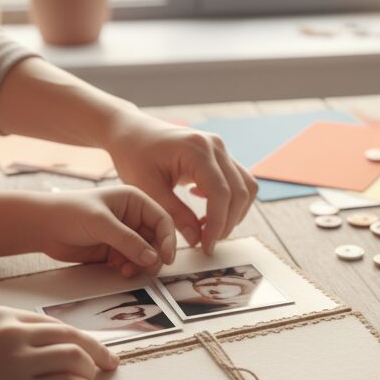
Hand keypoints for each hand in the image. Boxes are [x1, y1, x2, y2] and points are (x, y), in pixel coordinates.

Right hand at [0, 307, 117, 379]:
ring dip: (89, 371)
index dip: (77, 336)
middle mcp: (14, 333)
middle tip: (110, 362)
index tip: (90, 347)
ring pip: (75, 357)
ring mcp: (20, 362)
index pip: (53, 323)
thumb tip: (39, 350)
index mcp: (1, 316)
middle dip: (96, 349)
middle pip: (72, 335)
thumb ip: (4, 338)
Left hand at [35, 186, 176, 276]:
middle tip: (149, 270)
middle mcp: (132, 217)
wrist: (42, 226)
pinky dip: (128, 268)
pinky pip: (130, 262)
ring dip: (140, 264)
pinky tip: (119, 270)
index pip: (162, 220)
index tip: (166, 258)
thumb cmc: (70, 213)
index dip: (168, 240)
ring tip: (127, 271)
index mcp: (134, 200)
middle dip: (154, 255)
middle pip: (156, 239)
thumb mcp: (103, 224)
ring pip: (144, 254)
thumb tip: (153, 259)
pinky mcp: (113, 249)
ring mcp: (123, 234)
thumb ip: (129, 241)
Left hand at [104, 110, 257, 253]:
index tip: (206, 246)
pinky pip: (239, 181)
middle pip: (239, 192)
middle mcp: (215, 146)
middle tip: (207, 243)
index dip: (218, 224)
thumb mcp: (147, 188)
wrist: (133, 132)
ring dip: (234, 213)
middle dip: (227, 222)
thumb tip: (197, 240)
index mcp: (197, 150)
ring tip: (208, 228)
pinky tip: (206, 208)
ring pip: (246, 187)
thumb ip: (174, 214)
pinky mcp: (221, 155)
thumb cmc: (134, 156)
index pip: (220, 192)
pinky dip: (230, 201)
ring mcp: (221, 148)